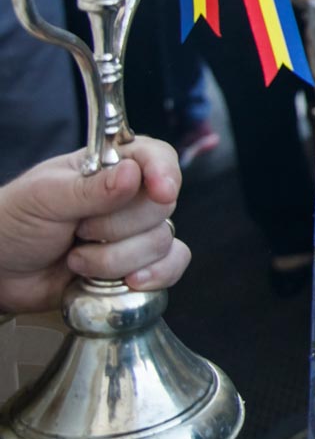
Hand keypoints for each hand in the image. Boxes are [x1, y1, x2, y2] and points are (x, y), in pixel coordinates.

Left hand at [0, 139, 187, 313]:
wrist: (1, 272)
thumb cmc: (14, 223)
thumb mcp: (43, 198)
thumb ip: (88, 189)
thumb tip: (133, 174)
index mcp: (109, 167)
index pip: (155, 156)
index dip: (163, 172)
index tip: (160, 191)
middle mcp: (130, 197)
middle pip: (161, 206)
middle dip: (118, 228)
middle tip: (80, 230)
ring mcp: (135, 232)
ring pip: (161, 241)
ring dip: (116, 260)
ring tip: (77, 260)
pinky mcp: (138, 264)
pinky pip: (172, 265)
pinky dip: (154, 275)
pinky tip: (126, 282)